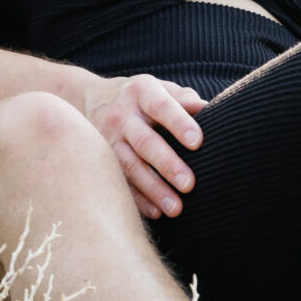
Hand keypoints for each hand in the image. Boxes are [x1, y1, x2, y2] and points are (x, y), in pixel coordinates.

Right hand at [80, 72, 204, 218]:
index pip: (161, 106)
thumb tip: (208, 109)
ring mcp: (109, 139)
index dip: (179, 123)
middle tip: (189, 184)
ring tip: (176, 208)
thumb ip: (183, 98)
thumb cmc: (142, 97)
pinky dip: (138, 199)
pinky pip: (120, 182)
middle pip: (144, 141)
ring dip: (153, 189)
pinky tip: (156, 212)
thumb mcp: (159, 88)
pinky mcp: (102, 161)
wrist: (92, 99)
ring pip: (130, 166)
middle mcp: (122, 115)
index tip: (197, 142)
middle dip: (167, 163)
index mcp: (141, 91)